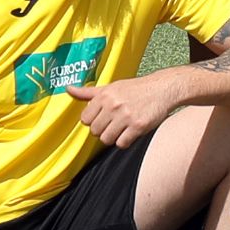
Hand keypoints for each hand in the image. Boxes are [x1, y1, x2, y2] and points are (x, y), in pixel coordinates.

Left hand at [70, 71, 187, 148]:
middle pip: (95, 131)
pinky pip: (122, 143)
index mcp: (104, 95)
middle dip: (102, 130)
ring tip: (121, 129)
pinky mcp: (138, 126)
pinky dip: (125, 141)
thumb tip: (67, 89)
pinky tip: (130, 132)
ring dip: (113, 138)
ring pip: (106, 139)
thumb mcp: (111, 86)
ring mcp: (126, 116)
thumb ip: (88, 92)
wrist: (162, 88)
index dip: (93, 121)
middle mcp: (113, 105)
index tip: (102, 118)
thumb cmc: (135, 89)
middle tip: (113, 124)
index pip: (85, 119)